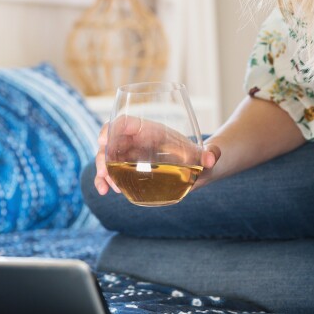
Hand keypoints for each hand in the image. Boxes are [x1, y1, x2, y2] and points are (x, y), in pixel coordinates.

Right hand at [93, 117, 220, 194]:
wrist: (195, 170)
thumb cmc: (197, 157)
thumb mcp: (204, 155)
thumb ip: (210, 154)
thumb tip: (211, 158)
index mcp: (150, 131)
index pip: (125, 122)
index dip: (112, 128)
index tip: (104, 140)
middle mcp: (136, 141)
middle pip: (111, 142)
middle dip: (103, 156)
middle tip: (105, 173)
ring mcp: (130, 156)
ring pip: (107, 158)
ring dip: (102, 172)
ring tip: (105, 188)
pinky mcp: (128, 170)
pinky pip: (111, 173)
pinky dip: (104, 181)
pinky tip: (105, 191)